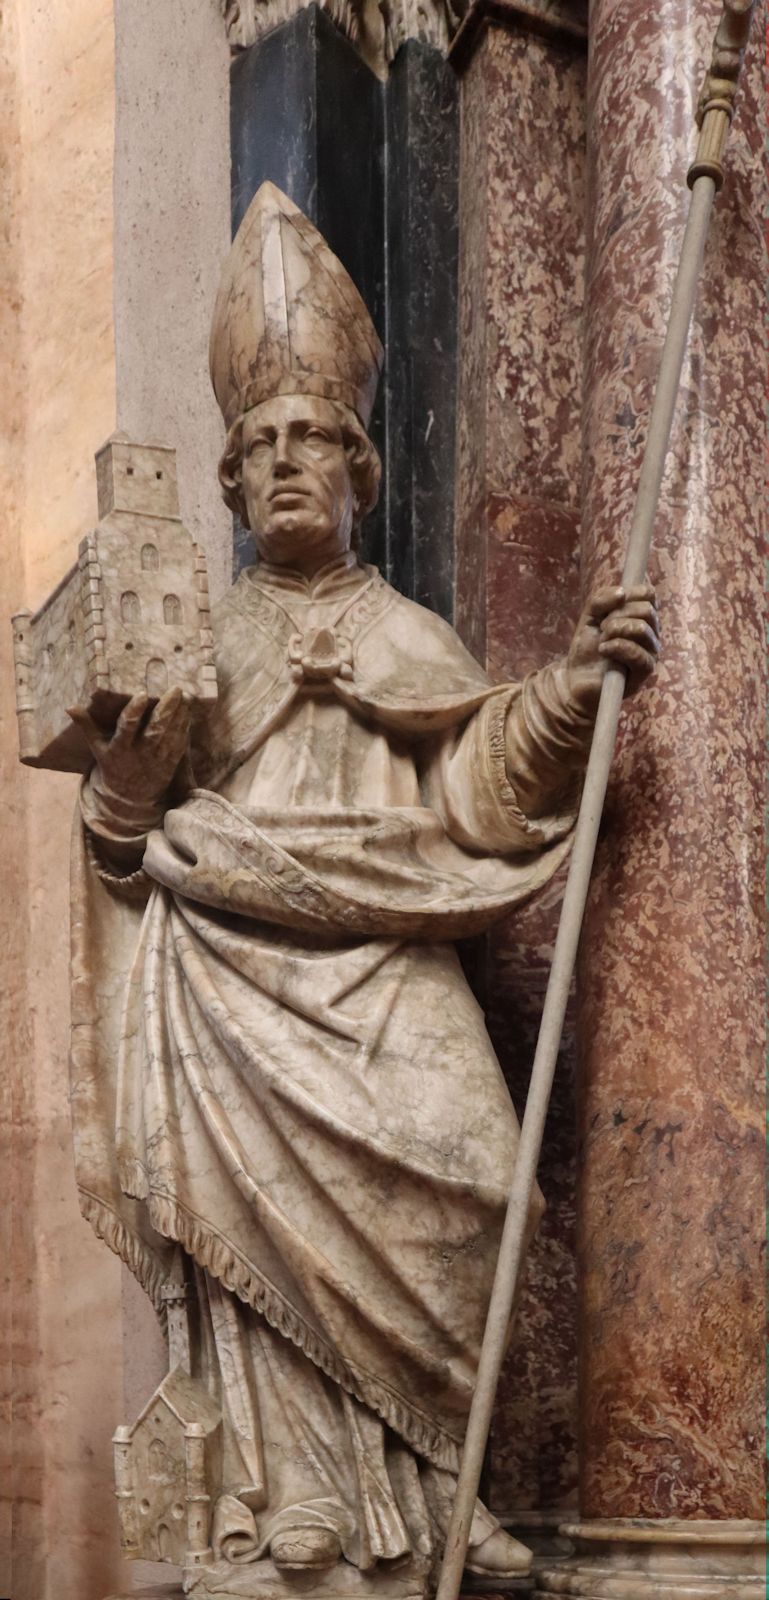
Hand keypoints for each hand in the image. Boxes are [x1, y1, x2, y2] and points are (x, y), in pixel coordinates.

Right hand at [68, 689, 190, 806]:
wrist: (129, 800)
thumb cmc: (112, 766)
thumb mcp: (97, 748)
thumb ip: (87, 726)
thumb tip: (69, 707)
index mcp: (119, 748)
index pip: (127, 727)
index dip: (135, 711)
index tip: (142, 694)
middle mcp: (140, 753)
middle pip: (155, 730)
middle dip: (167, 709)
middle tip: (176, 689)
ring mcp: (157, 759)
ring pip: (171, 735)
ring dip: (180, 715)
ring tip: (186, 696)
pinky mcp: (170, 764)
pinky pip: (180, 744)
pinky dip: (184, 727)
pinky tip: (188, 712)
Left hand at [566, 584, 659, 716]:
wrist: (577, 678)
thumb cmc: (587, 647)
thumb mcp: (590, 616)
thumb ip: (602, 598)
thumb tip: (622, 592)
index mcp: (641, 617)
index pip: (649, 594)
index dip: (629, 594)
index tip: (609, 607)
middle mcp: (651, 633)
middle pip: (647, 610)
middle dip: (618, 614)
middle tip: (602, 627)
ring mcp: (650, 652)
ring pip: (643, 629)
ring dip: (616, 630)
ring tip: (602, 640)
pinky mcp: (644, 671)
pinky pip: (638, 653)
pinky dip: (616, 647)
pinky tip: (603, 650)